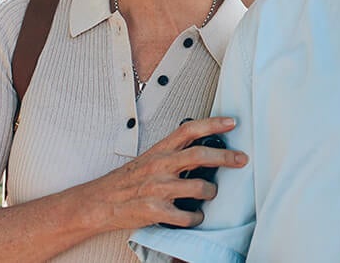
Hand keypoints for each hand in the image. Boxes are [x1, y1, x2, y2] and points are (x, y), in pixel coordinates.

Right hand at [88, 116, 247, 229]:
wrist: (98, 203)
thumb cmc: (125, 182)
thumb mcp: (148, 159)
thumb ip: (173, 155)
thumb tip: (202, 154)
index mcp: (159, 151)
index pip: (188, 130)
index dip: (212, 123)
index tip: (231, 122)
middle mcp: (160, 166)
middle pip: (200, 155)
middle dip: (225, 157)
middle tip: (241, 159)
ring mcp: (158, 188)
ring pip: (200, 188)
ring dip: (211, 193)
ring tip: (210, 194)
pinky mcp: (155, 210)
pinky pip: (187, 216)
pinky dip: (196, 218)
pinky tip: (194, 216)